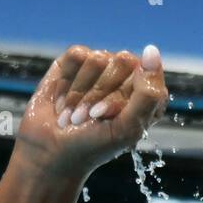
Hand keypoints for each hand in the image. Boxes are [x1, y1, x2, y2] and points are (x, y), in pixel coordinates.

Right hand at [13, 43, 168, 181]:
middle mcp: (127, 78)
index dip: (120, 99)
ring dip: (81, 92)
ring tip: (75, 114)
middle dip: (101, 94)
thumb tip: (151, 51)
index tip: (107, 118)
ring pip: (98, 58)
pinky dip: (67, 82)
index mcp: (148, 96)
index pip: (144, 76)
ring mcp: (102, 69)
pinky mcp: (75, 63)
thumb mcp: (128, 127)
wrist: (51, 152)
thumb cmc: (93, 146)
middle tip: (90, 117)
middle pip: (123, 61)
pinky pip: (77, 55)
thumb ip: (148, 93)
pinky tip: (63, 101)